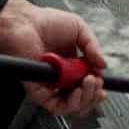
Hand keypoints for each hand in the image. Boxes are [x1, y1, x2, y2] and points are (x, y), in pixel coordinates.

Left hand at [0, 0, 106, 116]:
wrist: (25, 23)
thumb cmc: (45, 22)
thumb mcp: (79, 28)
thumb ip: (93, 46)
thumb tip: (103, 64)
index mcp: (72, 65)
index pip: (88, 85)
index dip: (97, 87)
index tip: (102, 81)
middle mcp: (63, 78)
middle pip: (83, 98)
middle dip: (94, 93)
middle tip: (95, 81)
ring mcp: (52, 85)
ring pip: (73, 106)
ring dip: (85, 99)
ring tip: (87, 84)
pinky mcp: (40, 91)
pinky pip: (57, 107)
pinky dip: (70, 104)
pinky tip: (76, 92)